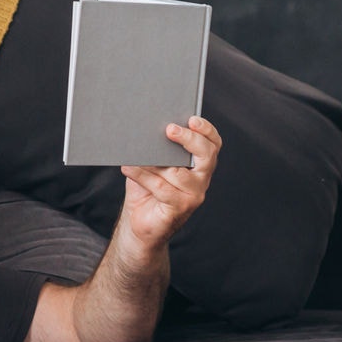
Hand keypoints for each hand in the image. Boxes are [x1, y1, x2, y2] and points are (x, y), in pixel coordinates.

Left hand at [119, 115, 220, 248]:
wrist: (138, 222)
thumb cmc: (146, 188)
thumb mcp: (152, 163)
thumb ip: (157, 148)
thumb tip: (148, 128)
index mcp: (199, 164)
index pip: (212, 144)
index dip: (206, 130)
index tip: (192, 119)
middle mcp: (201, 179)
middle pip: (206, 155)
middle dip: (189, 139)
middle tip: (169, 129)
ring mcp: (194, 195)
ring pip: (178, 172)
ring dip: (155, 161)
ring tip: (136, 153)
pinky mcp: (180, 208)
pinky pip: (162, 188)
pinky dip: (143, 176)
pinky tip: (128, 168)